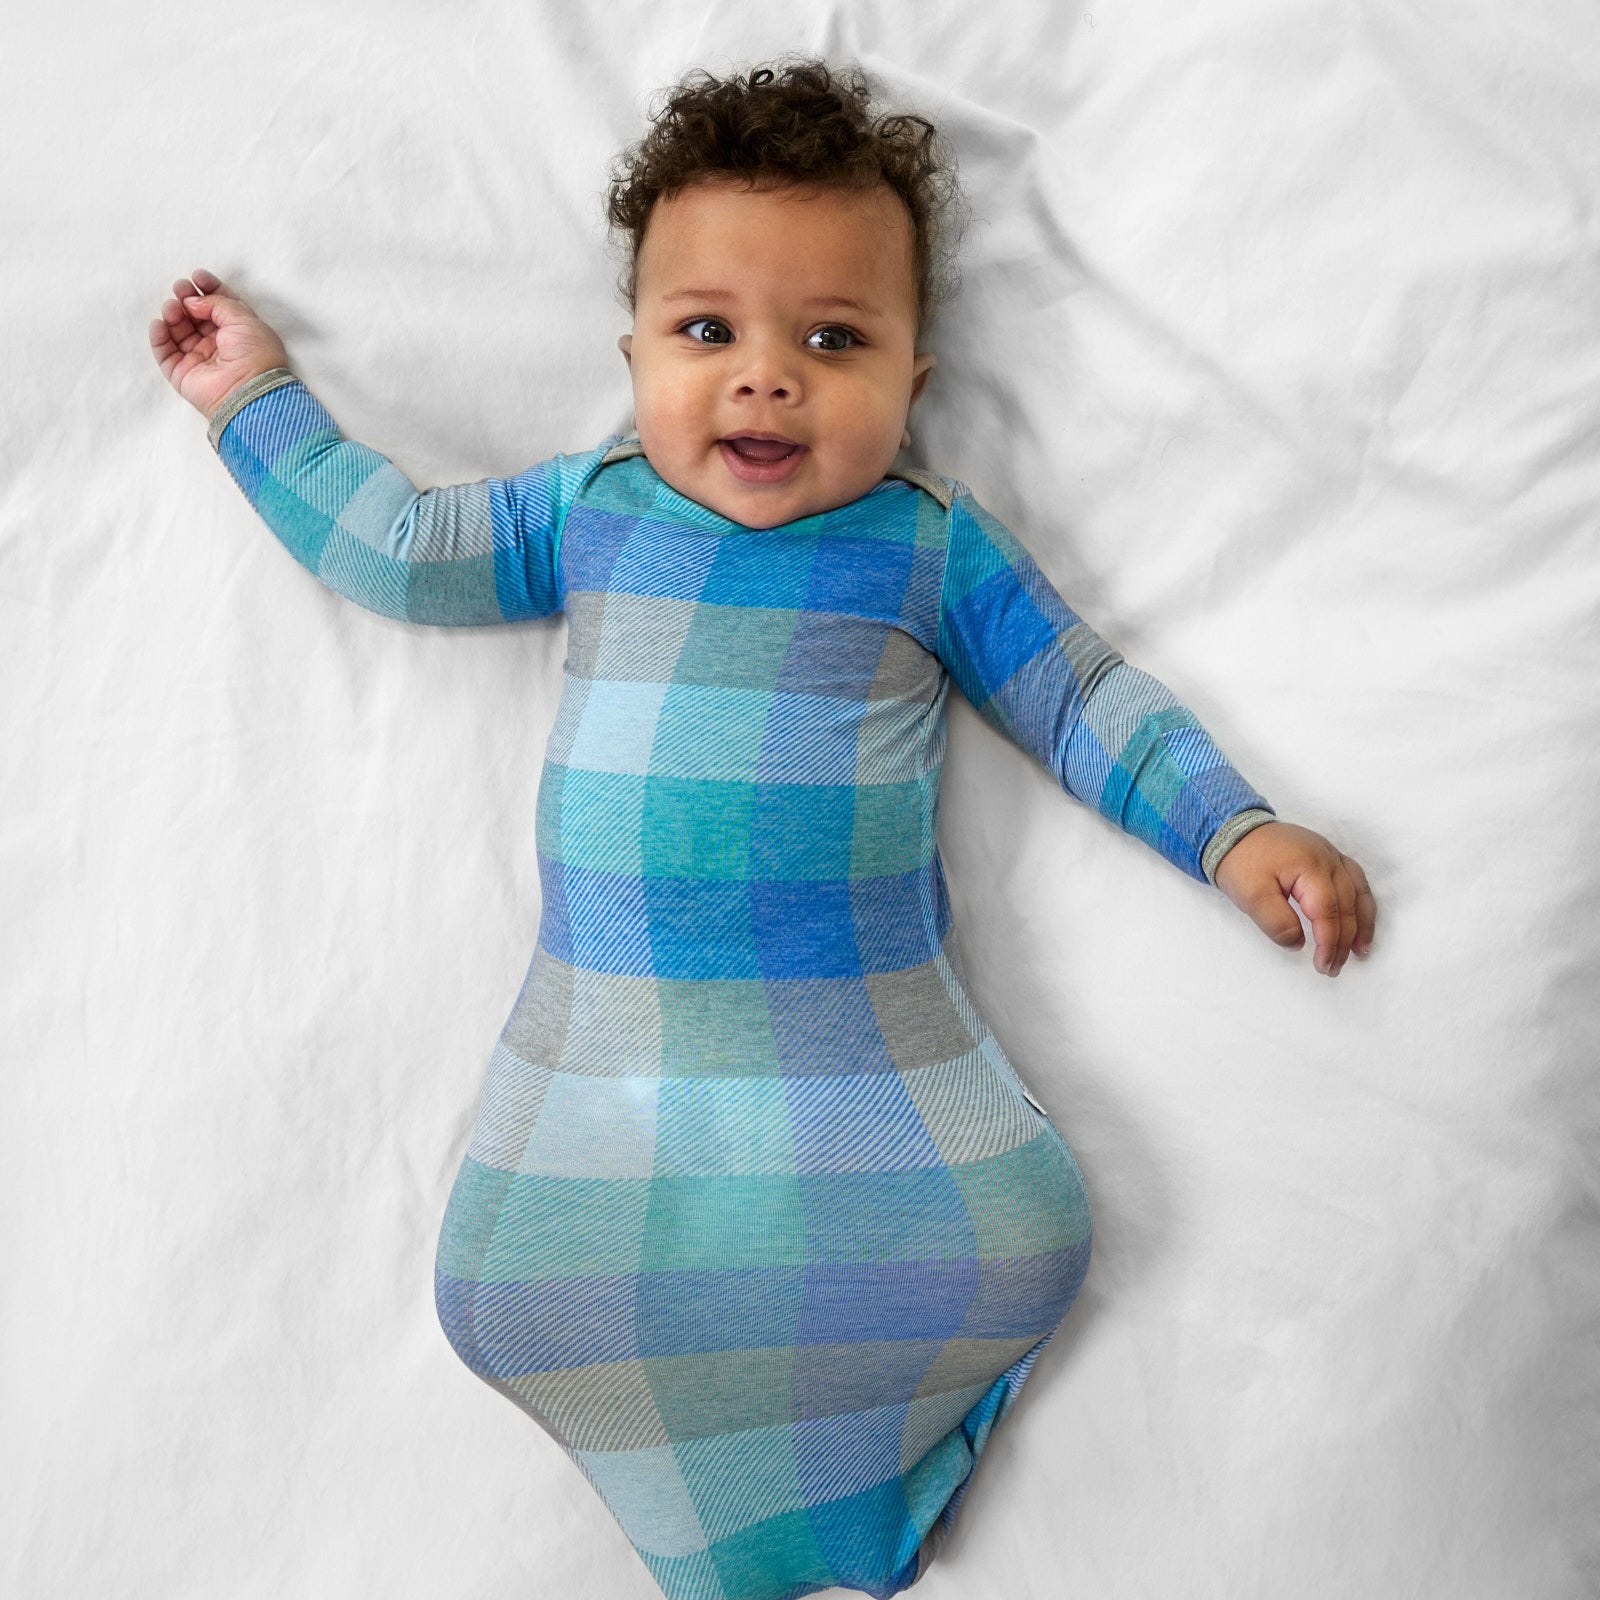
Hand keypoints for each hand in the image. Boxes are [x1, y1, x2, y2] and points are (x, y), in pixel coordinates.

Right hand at [149, 267, 288, 419]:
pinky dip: (159, 337)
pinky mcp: (183, 375)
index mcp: (239, 333)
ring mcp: (201, 361)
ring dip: (173, 315)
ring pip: (179, 332)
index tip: (197, 276)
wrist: (250, 392)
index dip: (208, 289)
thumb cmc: (255, 355)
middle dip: (187, 299)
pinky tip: (159, 323)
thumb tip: (193, 301)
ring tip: (172, 307)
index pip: (220, 307)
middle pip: (196, 317)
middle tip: (180, 288)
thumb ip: (217, 303)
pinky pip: (166, 354)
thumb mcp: (244, 319)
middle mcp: (220, 346)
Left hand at [1213, 821, 1375, 976]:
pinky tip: (1361, 920)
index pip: (1328, 912)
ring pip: (1358, 892)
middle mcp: (1328, 858)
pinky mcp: (1328, 855)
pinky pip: (1355, 880)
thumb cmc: (1241, 863)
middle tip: (1333, 968)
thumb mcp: (1250, 896)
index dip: (1329, 943)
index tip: (1322, 966)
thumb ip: (1277, 923)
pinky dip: (1361, 903)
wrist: (1232, 830)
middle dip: (1343, 942)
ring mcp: (1331, 854)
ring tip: (1360, 950)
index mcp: (1310, 867)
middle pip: (1346, 906)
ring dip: (1362, 923)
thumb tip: (1299, 944)